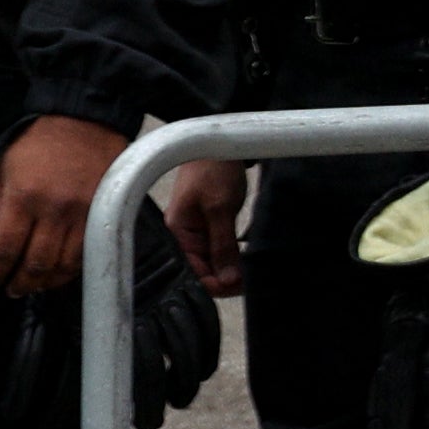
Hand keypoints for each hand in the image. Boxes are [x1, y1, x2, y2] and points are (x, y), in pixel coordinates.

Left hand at [0, 111, 121, 296]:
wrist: (83, 121)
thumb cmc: (38, 144)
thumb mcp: (0, 172)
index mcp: (24, 197)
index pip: (5, 249)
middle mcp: (55, 209)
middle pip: (36, 263)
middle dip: (19, 283)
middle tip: (10, 288)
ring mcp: (83, 213)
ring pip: (64, 265)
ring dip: (46, 281)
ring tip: (33, 284)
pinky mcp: (102, 214)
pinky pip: (86, 254)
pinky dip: (70, 269)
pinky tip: (58, 271)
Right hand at [159, 163, 249, 295]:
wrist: (218, 142)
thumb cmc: (213, 169)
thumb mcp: (220, 208)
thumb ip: (223, 245)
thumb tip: (228, 279)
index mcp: (177, 232)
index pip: (192, 272)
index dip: (216, 284)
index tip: (241, 286)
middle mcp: (182, 235)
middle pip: (201, 270)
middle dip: (224, 279)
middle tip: (250, 280)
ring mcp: (195, 230)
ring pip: (211, 261)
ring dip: (229, 268)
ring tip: (250, 272)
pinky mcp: (208, 224)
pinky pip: (217, 248)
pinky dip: (230, 256)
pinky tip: (244, 259)